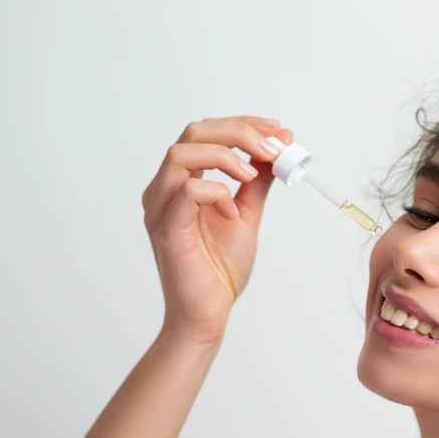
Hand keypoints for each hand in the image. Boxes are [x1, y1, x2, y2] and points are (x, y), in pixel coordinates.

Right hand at [141, 116, 292, 343]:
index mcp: (181, 182)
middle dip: (238, 132)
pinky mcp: (166, 230)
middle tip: (271, 148)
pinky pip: (186, 193)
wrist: (209, 312)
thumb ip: (257, 180)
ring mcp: (160, 209)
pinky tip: (232, 212)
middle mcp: (164, 190)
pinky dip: (217, 193)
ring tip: (251, 174)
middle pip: (193, 134)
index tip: (276, 130)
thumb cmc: (220, 268)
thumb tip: (277, 146)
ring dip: (225, 155)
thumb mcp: (247, 213)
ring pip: (181, 154)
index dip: (243, 124)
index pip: (205, 133)